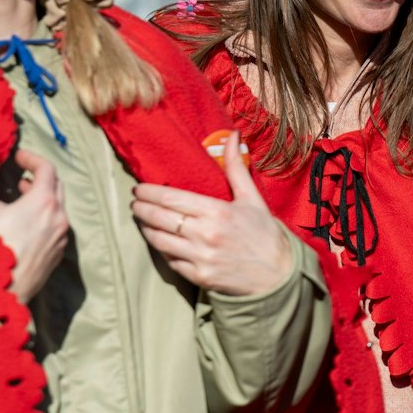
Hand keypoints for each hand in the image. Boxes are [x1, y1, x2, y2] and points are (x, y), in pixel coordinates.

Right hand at [0, 132, 69, 301]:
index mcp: (44, 203)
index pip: (48, 169)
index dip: (33, 157)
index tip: (18, 156)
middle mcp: (59, 220)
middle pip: (57, 188)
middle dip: (41, 177)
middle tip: (22, 174)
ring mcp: (60, 241)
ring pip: (58, 210)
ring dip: (43, 198)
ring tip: (21, 196)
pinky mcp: (55, 259)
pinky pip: (56, 230)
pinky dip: (45, 218)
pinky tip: (24, 226)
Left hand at [131, 133, 295, 297]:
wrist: (278, 274)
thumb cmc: (265, 233)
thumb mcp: (252, 198)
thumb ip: (236, 167)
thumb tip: (232, 135)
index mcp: (217, 212)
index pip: (171, 198)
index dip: (149, 193)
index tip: (139, 189)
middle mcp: (205, 235)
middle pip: (159, 218)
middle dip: (141, 209)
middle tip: (135, 203)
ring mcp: (200, 258)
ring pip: (159, 241)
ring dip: (146, 229)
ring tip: (142, 220)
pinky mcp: (199, 276)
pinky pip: (170, 261)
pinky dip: (161, 250)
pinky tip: (159, 241)